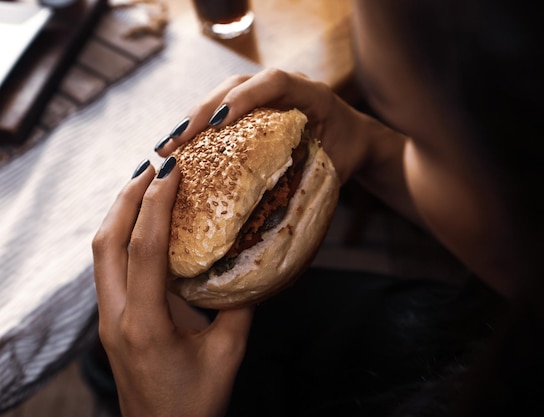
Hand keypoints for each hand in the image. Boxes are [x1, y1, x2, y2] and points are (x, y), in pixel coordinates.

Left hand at [92, 159, 253, 416]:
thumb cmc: (195, 404)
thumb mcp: (228, 353)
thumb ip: (240, 305)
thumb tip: (251, 260)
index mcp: (145, 324)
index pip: (144, 250)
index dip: (157, 204)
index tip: (171, 169)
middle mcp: (116, 317)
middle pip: (106, 242)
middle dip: (126, 198)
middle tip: (154, 166)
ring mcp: (108, 320)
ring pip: (101, 254)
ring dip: (120, 214)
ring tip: (146, 185)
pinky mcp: (112, 322)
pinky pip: (109, 267)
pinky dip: (123, 236)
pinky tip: (144, 226)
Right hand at [155, 68, 375, 183]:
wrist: (354, 138)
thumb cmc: (347, 153)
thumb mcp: (337, 166)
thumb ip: (314, 176)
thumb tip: (276, 214)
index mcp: (312, 93)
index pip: (275, 82)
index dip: (245, 98)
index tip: (218, 124)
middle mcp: (285, 86)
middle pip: (237, 85)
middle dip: (203, 112)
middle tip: (176, 141)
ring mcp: (266, 93)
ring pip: (223, 95)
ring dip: (193, 119)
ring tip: (167, 146)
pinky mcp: (254, 105)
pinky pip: (224, 110)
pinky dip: (202, 126)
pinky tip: (180, 147)